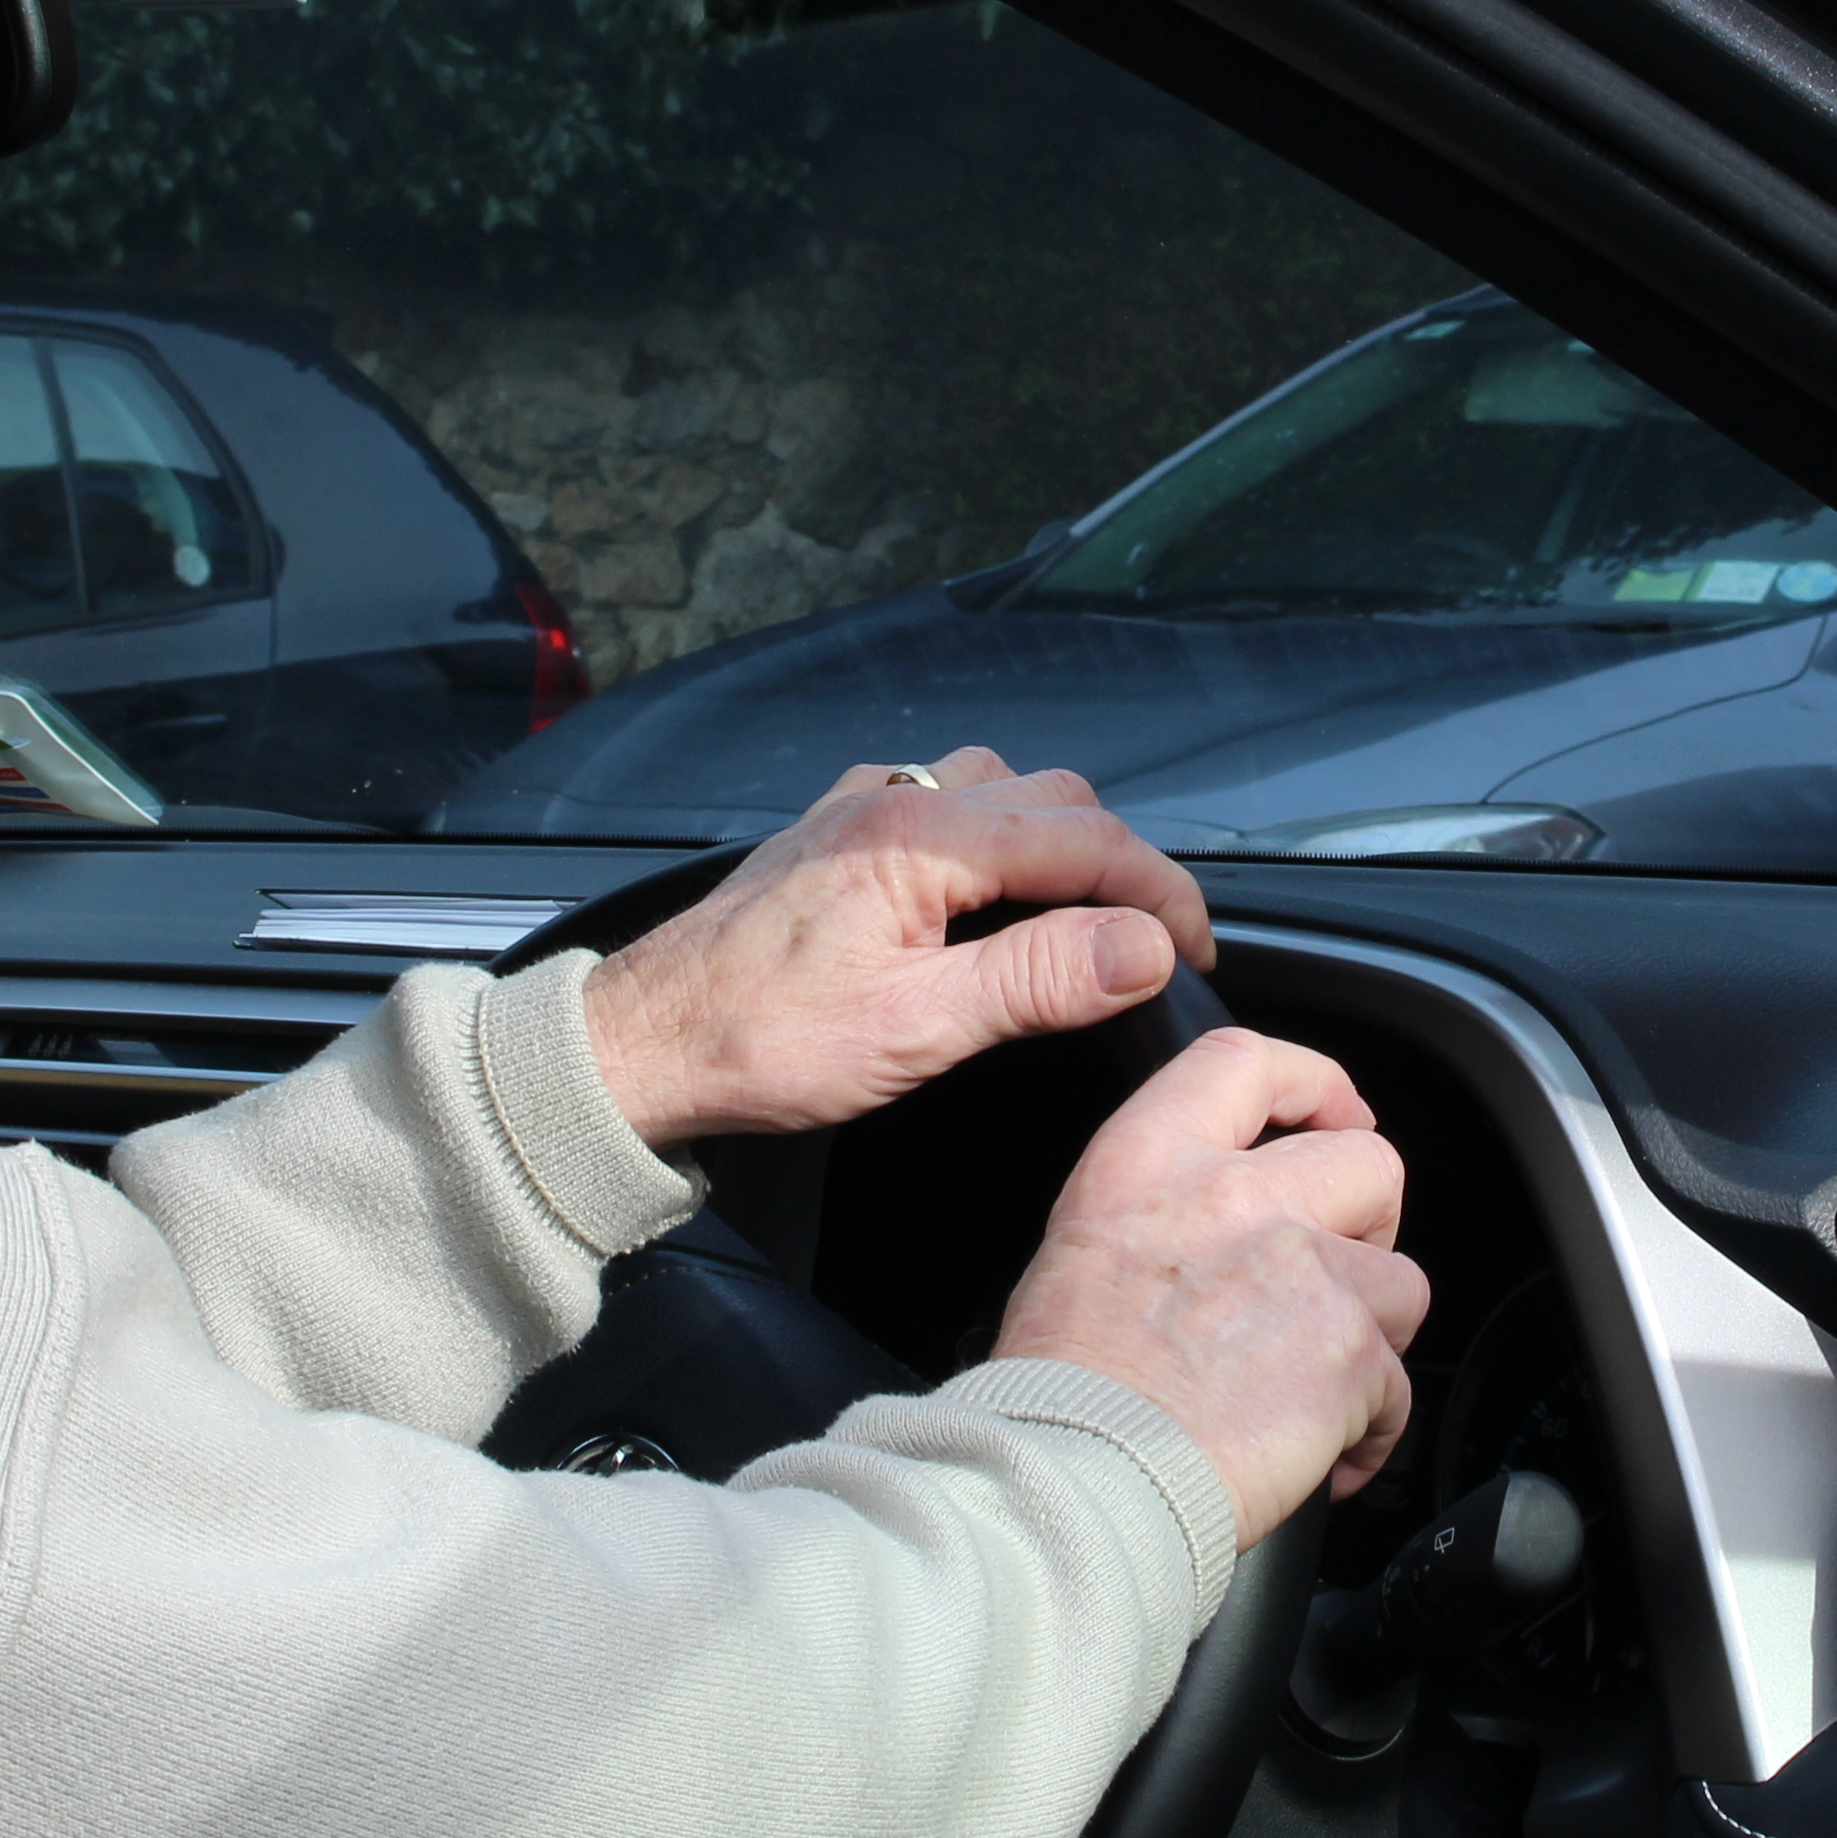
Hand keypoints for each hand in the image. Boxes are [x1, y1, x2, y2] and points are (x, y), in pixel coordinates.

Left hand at [579, 746, 1217, 1144]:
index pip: (1088, 838)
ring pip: (1001, 790)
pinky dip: (996, 837)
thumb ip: (1035, 980)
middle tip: (1150, 946)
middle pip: (1054, 800)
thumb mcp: (914, 1029)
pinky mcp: (835, 836)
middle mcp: (894, 801)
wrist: (638, 1048)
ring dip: (1058, 842)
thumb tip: (1143, 946)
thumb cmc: (758, 1046)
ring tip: (1084, 920)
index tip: (1198, 952)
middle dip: (1120, 864)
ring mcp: (860, 810)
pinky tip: (990, 896)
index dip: (1162, 893)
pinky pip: (944, 801)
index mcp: (921, 839)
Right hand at [994, 1030, 1428, 1543]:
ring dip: (1372, 1337)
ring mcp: (1302, 1269)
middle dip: (1369, 1223)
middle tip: (1335, 1276)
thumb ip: (1164, 1210)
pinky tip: (1322, 1456)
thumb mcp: (1083, 1251)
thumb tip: (1222, 1229)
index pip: (1247, 1062)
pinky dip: (1372, 1429)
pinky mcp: (1349, 1350)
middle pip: (1369, 1162)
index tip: (1335, 1114)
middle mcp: (1232, 1197)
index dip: (1312, 1082)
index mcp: (1150, 1162)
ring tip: (1314, 1388)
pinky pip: (1400, 1385)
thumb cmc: (1059, 1396)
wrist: (1076, 1482)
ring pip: (1402, 1281)